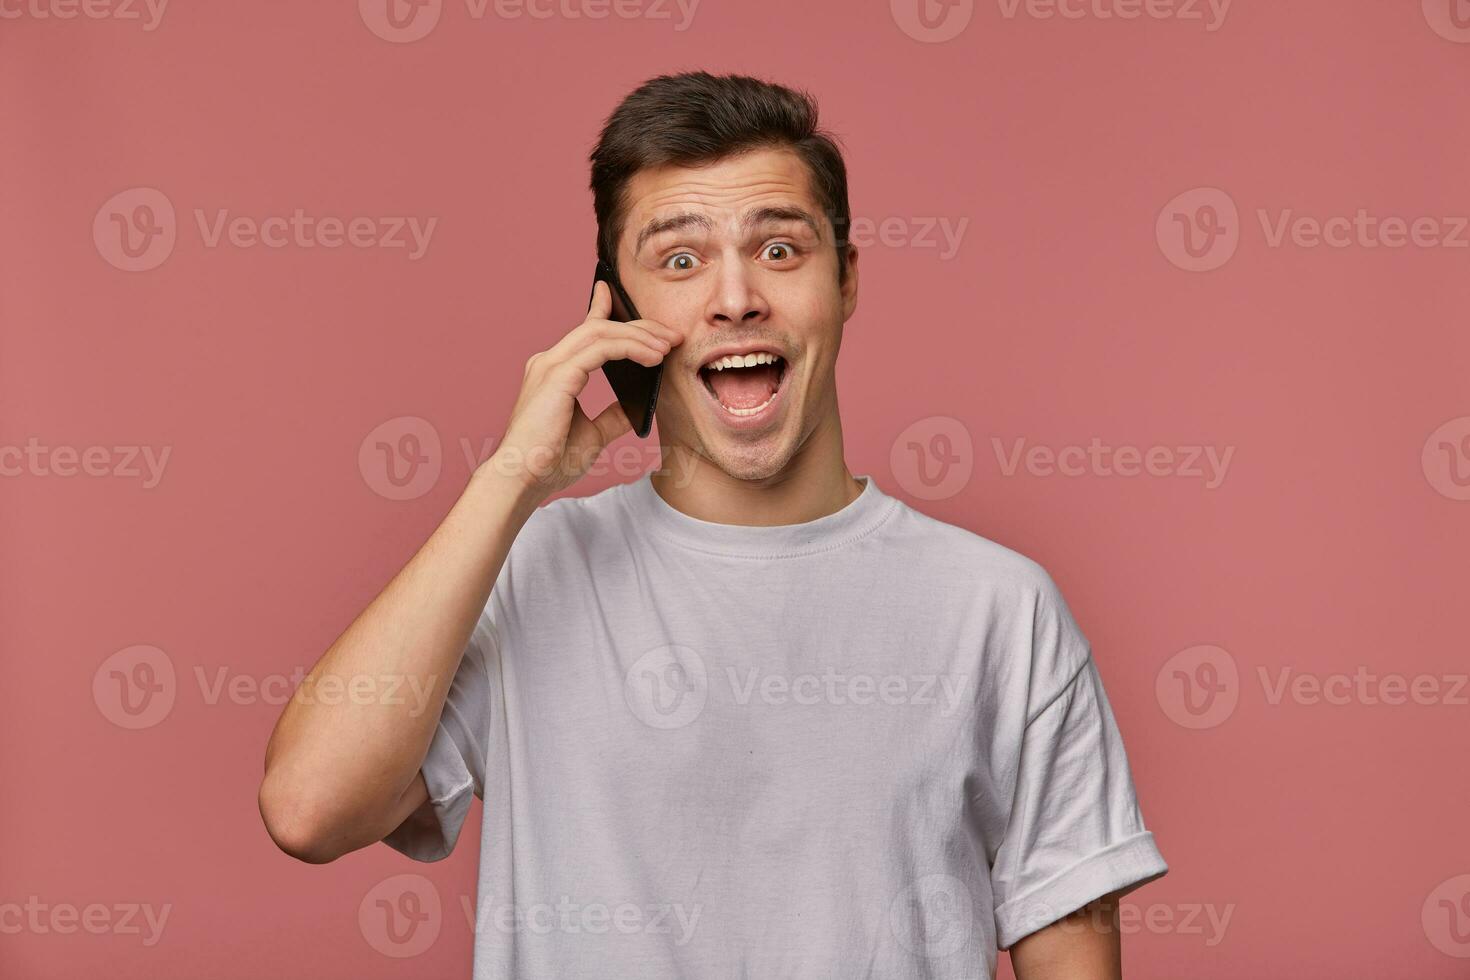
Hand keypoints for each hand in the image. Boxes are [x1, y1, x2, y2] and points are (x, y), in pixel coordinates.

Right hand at [485, 280, 681, 501]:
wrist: (522, 480)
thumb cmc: (550, 461)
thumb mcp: (593, 435)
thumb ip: (613, 416)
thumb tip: (637, 408)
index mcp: (554, 372)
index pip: (583, 331)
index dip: (601, 308)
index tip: (616, 292)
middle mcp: (549, 362)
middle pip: (599, 327)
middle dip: (638, 326)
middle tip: (671, 333)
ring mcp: (551, 365)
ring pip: (601, 332)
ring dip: (640, 336)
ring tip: (668, 346)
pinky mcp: (558, 375)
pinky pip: (601, 349)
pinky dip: (630, 348)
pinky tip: (653, 357)